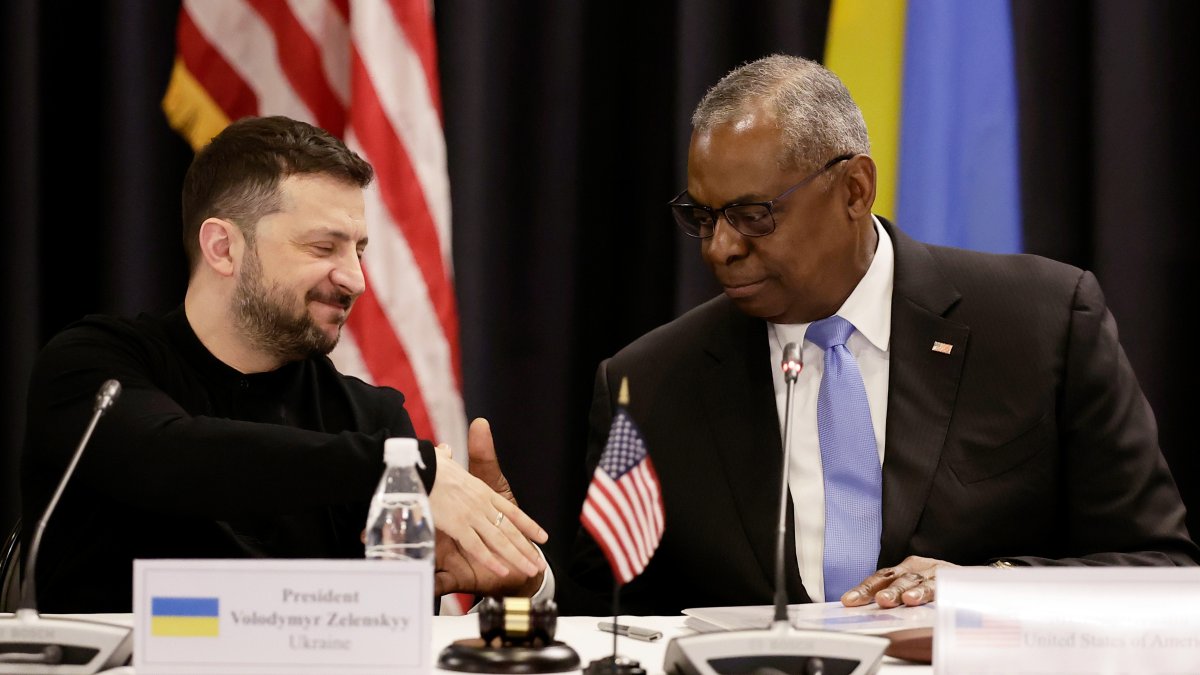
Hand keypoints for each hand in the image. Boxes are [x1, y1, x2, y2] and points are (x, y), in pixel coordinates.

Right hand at [427, 419, 546, 585]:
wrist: (421, 463)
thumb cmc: (431, 463)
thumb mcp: (445, 460)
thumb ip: (448, 460)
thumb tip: (446, 451)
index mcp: (483, 491)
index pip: (512, 512)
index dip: (528, 525)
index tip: (543, 536)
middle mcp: (482, 504)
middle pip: (510, 530)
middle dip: (526, 548)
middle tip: (539, 563)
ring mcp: (472, 515)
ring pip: (500, 540)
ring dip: (516, 557)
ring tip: (531, 570)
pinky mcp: (457, 525)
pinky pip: (478, 546)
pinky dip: (491, 559)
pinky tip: (503, 570)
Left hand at [839, 555, 957, 607]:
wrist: (974, 579)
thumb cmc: (938, 585)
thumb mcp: (915, 588)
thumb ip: (896, 599)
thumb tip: (870, 613)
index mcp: (905, 569)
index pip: (880, 577)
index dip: (864, 588)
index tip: (849, 600)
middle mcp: (918, 568)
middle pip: (896, 577)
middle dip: (885, 589)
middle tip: (878, 600)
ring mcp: (935, 572)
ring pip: (918, 580)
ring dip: (909, 590)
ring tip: (904, 600)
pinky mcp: (952, 578)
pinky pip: (941, 585)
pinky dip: (931, 592)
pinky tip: (923, 599)